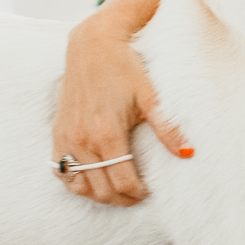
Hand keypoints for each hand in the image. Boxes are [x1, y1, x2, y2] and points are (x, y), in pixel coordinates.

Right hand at [52, 15, 189, 206]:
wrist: (92, 46)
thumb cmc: (125, 67)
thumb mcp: (150, 96)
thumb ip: (167, 128)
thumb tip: (188, 153)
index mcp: (106, 134)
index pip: (122, 181)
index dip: (137, 193)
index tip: (148, 193)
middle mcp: (82, 140)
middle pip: (101, 189)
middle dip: (121, 199)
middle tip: (136, 196)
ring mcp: (66, 138)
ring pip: (78, 185)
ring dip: (97, 194)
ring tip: (116, 191)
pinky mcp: (57, 132)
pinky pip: (60, 170)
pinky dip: (75, 181)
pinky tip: (91, 179)